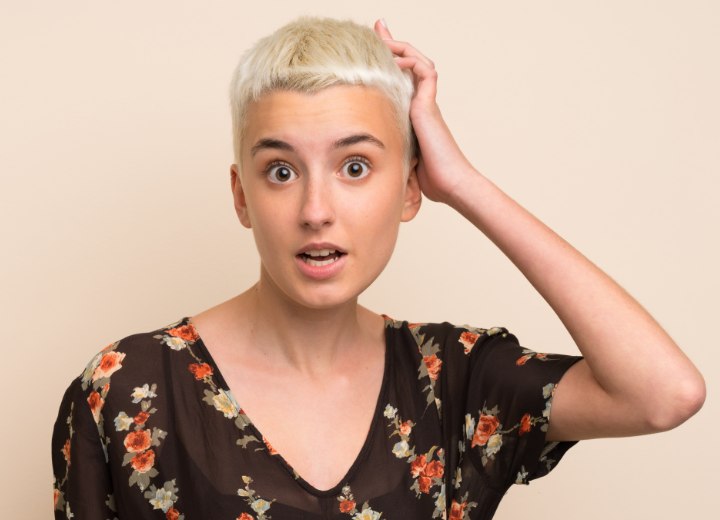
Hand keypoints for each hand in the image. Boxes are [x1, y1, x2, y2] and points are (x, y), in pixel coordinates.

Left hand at [373, 19, 475, 204]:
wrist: (449, 184)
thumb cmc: (427, 177)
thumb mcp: (399, 156)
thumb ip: (387, 146)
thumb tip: (364, 154)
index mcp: (414, 112)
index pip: (402, 78)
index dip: (390, 61)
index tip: (375, 46)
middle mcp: (422, 103)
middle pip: (411, 63)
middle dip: (393, 44)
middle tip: (378, 27)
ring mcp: (427, 103)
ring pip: (419, 61)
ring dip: (401, 48)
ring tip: (383, 38)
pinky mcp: (429, 106)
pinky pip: (425, 72)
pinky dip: (411, 62)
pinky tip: (396, 63)